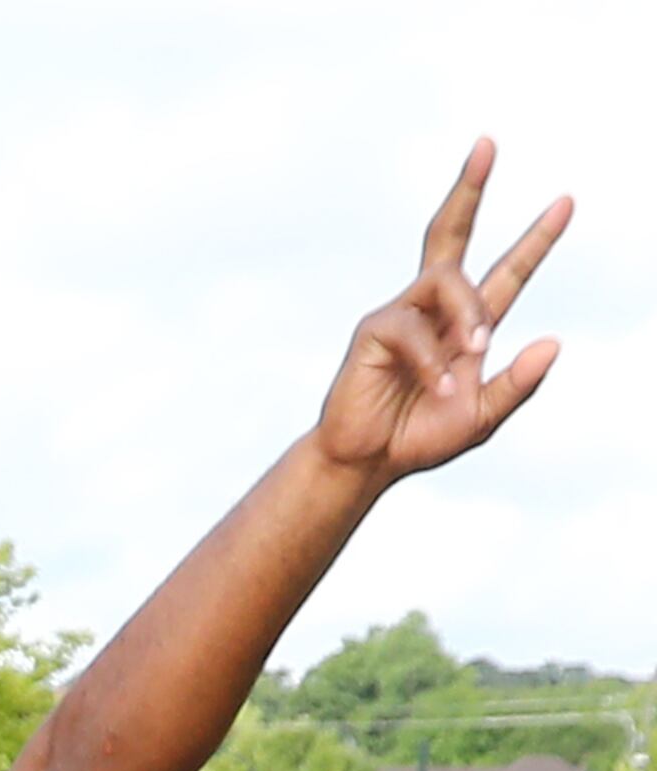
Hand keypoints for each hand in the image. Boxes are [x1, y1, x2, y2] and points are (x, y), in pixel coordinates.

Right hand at [312, 143, 567, 488]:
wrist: (366, 463)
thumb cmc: (418, 439)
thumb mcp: (481, 418)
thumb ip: (517, 385)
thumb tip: (553, 344)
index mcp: (467, 326)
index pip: (508, 273)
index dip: (537, 240)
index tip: (566, 202)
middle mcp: (434, 310)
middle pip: (450, 235)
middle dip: (469, 190)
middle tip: (487, 144)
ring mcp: (401, 315)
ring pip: (448, 280)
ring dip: (469, 311)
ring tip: (474, 349)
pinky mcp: (374, 331)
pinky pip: (412, 328)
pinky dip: (432, 359)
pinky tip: (438, 386)